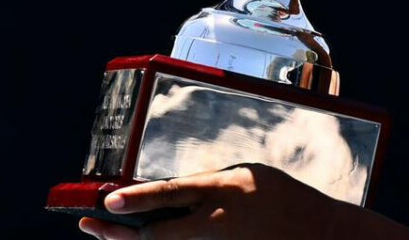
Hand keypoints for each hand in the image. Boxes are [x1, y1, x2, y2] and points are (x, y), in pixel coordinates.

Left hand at [78, 163, 341, 239]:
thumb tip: (176, 191)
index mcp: (224, 190)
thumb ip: (210, 183)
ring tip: (107, 232)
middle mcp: (215, 221)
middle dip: (120, 232)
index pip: (171, 193)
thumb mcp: (247, 175)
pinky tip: (147, 239)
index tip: (108, 201)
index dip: (136, 198)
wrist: (316, 231)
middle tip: (91, 224)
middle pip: (157, 233)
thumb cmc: (282, 197)